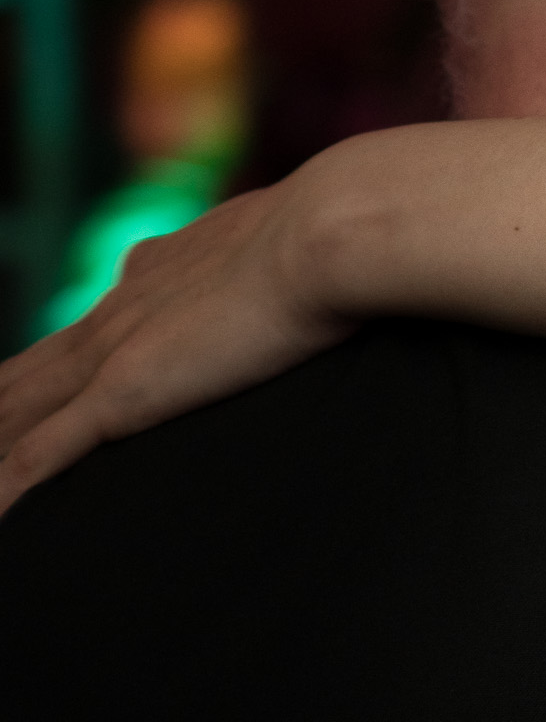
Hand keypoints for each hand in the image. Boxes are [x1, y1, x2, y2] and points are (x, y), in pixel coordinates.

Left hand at [0, 176, 355, 516]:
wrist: (329, 232)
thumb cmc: (336, 237)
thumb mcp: (299, 246)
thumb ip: (285, 264)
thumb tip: (319, 280)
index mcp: (162, 270)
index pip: (91, 326)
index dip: (57, 366)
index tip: (36, 392)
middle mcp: (122, 307)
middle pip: (28, 372)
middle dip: (2, 407)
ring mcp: (114, 350)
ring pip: (13, 411)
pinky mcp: (124, 392)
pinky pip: (39, 456)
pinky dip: (9, 489)